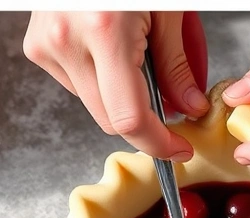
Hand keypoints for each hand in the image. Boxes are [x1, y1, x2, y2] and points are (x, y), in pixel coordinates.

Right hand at [23, 11, 209, 160]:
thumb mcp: (171, 12)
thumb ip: (178, 64)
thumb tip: (189, 109)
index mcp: (105, 32)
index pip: (130, 118)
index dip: (159, 144)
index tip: (180, 149)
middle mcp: (67, 41)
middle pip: (111, 119)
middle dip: (148, 124)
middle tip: (177, 111)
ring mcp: (46, 44)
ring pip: (94, 104)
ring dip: (125, 100)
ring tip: (145, 65)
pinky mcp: (38, 45)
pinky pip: (78, 83)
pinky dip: (105, 82)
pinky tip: (120, 55)